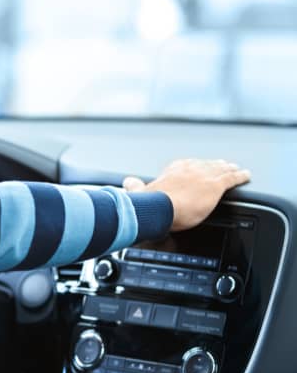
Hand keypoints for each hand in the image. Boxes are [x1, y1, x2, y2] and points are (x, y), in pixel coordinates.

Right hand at [123, 159, 250, 230]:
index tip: (197, 167)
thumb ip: (135, 186)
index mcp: (172, 170)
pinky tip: (246, 175)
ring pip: (220, 169)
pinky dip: (240, 176)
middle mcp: (189, 169)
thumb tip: (127, 182)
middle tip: (222, 164)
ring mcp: (203, 175)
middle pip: (206, 165)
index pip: (187, 165)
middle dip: (214, 165)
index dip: (195, 166)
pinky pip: (232, 178)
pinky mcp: (215, 185)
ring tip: (235, 168)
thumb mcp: (140, 192)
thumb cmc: (150, 203)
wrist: (160, 208)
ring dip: (229, 168)